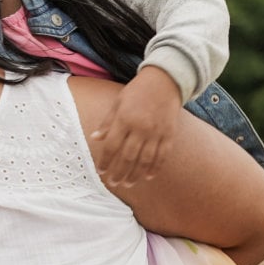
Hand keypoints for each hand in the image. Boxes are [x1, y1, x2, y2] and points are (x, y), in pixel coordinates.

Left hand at [91, 66, 182, 187]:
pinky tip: (147, 176)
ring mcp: (156, 132)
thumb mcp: (118, 102)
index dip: (105, 160)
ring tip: (128, 184)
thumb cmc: (137, 91)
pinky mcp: (169, 135)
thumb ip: (107, 122)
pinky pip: (162, 156)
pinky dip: (154, 168)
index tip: (101, 171)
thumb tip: (94, 138)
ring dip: (135, 175)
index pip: (112, 146)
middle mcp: (140, 128)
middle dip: (119, 173)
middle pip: (128, 157)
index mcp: (125, 119)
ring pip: (145, 160)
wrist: (165, 80)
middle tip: (113, 183)